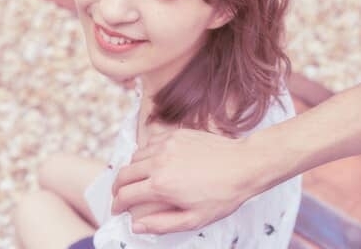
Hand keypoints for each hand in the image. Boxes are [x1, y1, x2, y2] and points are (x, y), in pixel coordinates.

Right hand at [111, 129, 261, 233]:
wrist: (244, 164)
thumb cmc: (223, 194)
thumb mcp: (194, 219)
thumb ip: (161, 224)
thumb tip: (136, 226)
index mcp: (161, 185)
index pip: (125, 195)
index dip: (117, 205)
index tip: (117, 210)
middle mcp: (159, 161)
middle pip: (124, 173)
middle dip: (117, 187)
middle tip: (120, 195)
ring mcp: (167, 144)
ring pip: (136, 156)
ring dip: (131, 170)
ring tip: (138, 180)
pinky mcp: (176, 134)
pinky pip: (151, 142)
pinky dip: (146, 153)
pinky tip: (155, 162)